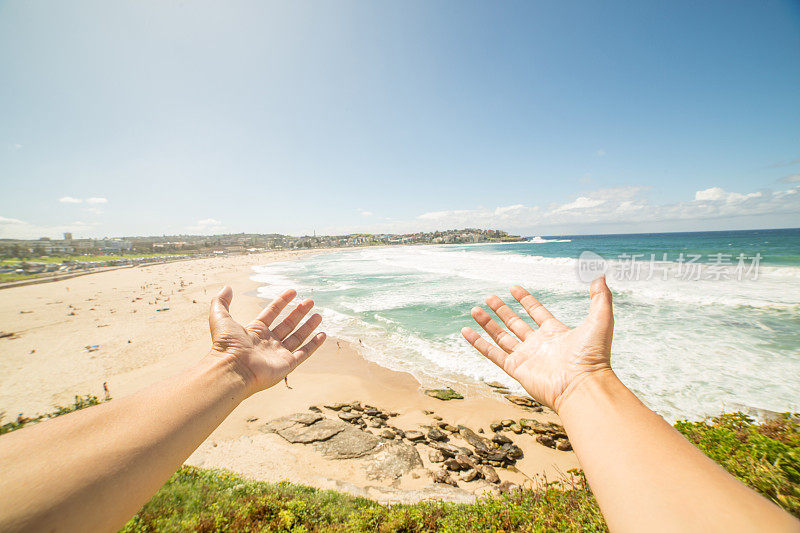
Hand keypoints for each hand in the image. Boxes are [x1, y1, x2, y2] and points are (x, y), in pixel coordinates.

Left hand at [208, 286, 325, 394]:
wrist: (232, 370)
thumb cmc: (226, 346)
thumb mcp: (220, 318)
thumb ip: (221, 302)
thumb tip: (227, 287)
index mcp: (255, 331)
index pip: (271, 313)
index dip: (282, 301)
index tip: (293, 291)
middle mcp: (268, 342)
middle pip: (287, 324)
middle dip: (298, 312)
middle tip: (310, 301)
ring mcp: (278, 354)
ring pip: (297, 337)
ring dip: (308, 326)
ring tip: (318, 315)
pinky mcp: (287, 365)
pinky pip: (304, 353)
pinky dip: (313, 345)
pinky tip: (322, 335)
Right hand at [462, 276, 613, 411]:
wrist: (583, 386)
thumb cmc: (593, 356)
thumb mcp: (601, 320)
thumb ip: (600, 297)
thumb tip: (601, 275)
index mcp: (556, 333)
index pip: (537, 313)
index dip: (525, 300)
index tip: (514, 288)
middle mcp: (539, 345)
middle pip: (515, 324)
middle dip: (502, 310)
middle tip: (490, 297)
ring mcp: (526, 357)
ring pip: (501, 337)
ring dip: (488, 323)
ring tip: (475, 309)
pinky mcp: (516, 369)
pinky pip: (492, 354)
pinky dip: (479, 343)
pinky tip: (467, 331)